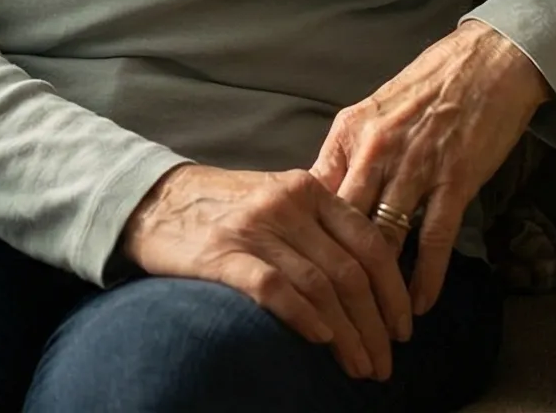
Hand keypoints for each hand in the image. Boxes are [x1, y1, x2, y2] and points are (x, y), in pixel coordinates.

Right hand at [117, 163, 414, 380]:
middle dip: (375, 325)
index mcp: (307, 189)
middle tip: (384, 363)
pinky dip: (305, 318)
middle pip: (350, 273)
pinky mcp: (222, 254)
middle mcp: (286, 204)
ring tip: (359, 367)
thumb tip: (369, 275)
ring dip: (347, 335)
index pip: (370, 243)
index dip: (393, 291)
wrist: (152, 200)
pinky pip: (276, 289)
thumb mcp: (277, 197)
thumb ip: (319, 224)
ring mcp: (254, 228)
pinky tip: (321, 341)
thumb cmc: (221, 207)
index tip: (404, 328)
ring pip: (320, 287)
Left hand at [311, 19, 552, 316]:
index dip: (305, 241)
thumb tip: (315, 199)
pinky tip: (418, 305)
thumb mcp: (373, 113)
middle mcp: (376, 151)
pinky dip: (424, 277)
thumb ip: (346, 156)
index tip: (299, 277)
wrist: (489, 62)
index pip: (314, 199)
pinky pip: (433, 240)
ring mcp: (415, 167)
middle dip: (336, 274)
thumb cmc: (428, 89)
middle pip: (342, 226)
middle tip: (332, 315)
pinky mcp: (454, 180)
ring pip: (384, 239)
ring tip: (374, 323)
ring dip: (379, 287)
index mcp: (349, 134)